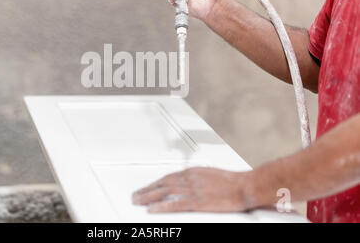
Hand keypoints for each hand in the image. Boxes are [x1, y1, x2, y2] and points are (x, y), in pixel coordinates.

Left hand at [132, 167, 251, 212]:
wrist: (244, 186)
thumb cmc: (233, 181)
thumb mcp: (211, 174)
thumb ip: (197, 178)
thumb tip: (189, 182)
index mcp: (193, 172)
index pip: (168, 177)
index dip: (156, 183)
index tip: (148, 187)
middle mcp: (190, 178)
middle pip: (162, 183)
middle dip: (147, 189)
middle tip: (136, 195)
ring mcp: (192, 189)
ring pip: (164, 192)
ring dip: (148, 196)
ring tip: (138, 201)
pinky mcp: (197, 201)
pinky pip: (174, 204)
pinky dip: (161, 206)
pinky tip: (152, 209)